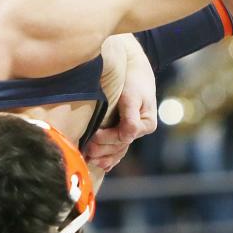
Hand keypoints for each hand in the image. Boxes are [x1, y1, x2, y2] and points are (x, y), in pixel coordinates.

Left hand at [85, 48, 156, 171]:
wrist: (132, 67)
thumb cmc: (132, 79)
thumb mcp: (133, 96)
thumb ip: (131, 118)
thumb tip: (127, 136)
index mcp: (146, 123)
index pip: (125, 136)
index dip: (107, 139)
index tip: (93, 136)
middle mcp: (140, 130)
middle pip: (120, 145)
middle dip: (102, 150)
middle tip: (85, 150)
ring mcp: (132, 131)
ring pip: (118, 150)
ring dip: (103, 157)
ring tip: (88, 159)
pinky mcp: (124, 129)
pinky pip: (117, 148)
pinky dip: (109, 157)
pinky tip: (99, 164)